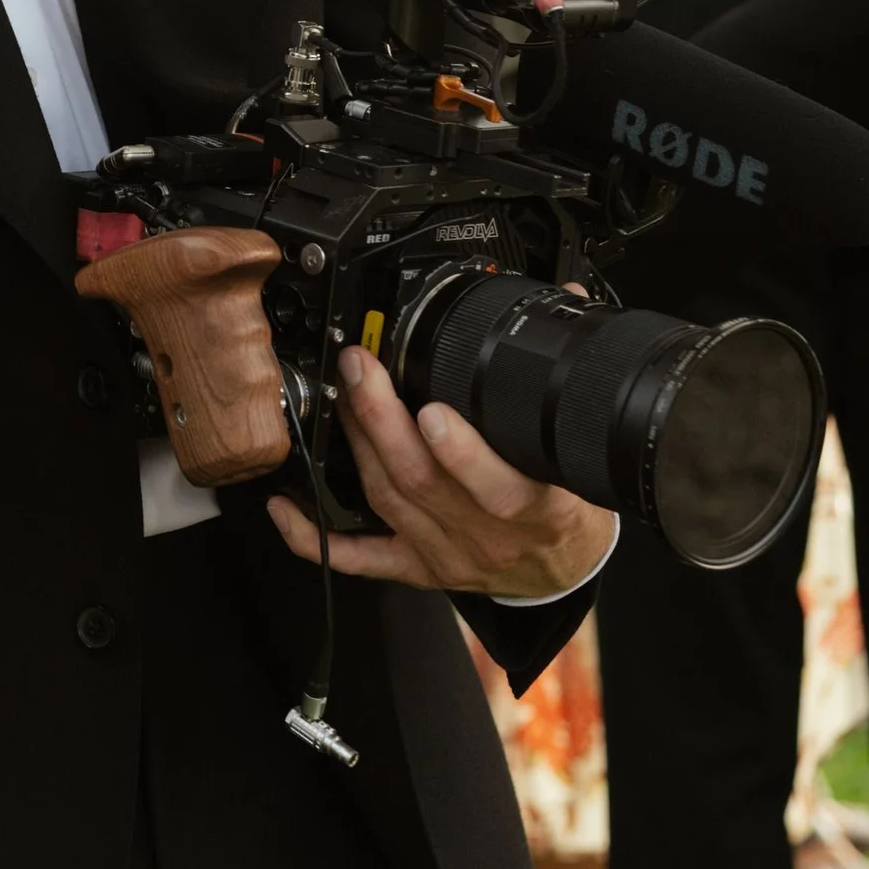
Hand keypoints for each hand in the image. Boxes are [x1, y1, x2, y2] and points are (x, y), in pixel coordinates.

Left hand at [265, 341, 615, 600]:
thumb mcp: (582, 456)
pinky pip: (358, 559)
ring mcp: (446, 554)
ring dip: (357, 445)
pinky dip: (315, 536)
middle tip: (359, 368)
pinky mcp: (417, 569)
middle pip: (421, 481)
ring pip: (387, 500)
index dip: (461, 454)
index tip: (433, 410)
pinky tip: (286, 507)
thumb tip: (568, 296)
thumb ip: (567, 377)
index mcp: (538, 509)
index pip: (500, 488)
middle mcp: (486, 536)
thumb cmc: (569, 510)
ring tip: (340, 396)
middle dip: (381, 420)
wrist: (564, 572)